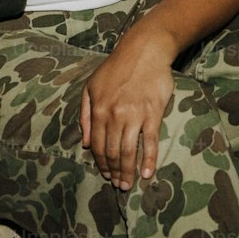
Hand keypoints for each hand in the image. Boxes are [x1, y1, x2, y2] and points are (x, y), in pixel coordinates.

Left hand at [80, 27, 175, 190]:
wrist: (143, 52)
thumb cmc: (115, 69)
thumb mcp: (91, 87)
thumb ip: (85, 116)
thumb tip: (86, 143)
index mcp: (99, 110)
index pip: (98, 145)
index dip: (101, 164)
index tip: (106, 175)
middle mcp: (115, 115)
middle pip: (113, 152)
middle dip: (114, 172)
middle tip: (118, 186)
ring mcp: (135, 115)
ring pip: (129, 151)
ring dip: (128, 171)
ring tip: (129, 184)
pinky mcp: (153, 114)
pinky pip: (150, 142)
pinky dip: (148, 161)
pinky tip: (147, 174)